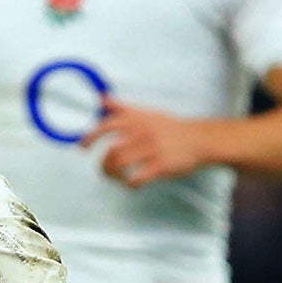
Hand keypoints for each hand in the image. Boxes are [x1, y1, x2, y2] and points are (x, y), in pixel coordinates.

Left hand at [84, 100, 210, 186]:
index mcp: (137, 119)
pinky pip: (137, 178)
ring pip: (121, 165)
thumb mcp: (146, 112)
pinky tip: (132, 184)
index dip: (91, 137)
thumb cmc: (170, 127)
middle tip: (104, 171)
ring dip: (114, 176)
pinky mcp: (161, 166)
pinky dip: (130, 184)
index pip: (107, 126)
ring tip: (117, 178)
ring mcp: (152, 150)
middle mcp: (142, 133)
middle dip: (104, 165)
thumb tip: (102, 98)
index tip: (83, 147)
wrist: (198, 139)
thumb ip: (122, 107)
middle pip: (112, 152)